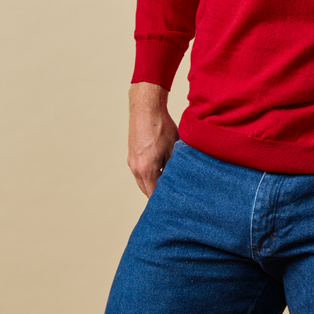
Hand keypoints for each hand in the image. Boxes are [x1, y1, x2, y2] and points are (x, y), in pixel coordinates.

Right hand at [128, 82, 178, 196]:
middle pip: (147, 190)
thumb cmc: (161, 127)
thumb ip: (176, 167)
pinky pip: (140, 172)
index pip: (154, 195)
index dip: (165, 200)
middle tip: (174, 196)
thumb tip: (182, 179)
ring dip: (154, 183)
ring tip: (169, 182)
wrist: (146, 109)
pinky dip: (149, 174)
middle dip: (159, 194)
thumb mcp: (174, 149)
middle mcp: (136, 169)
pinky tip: (161, 168)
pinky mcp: (132, 155)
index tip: (175, 204)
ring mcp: (132, 162)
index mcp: (146, 170)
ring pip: (143, 181)